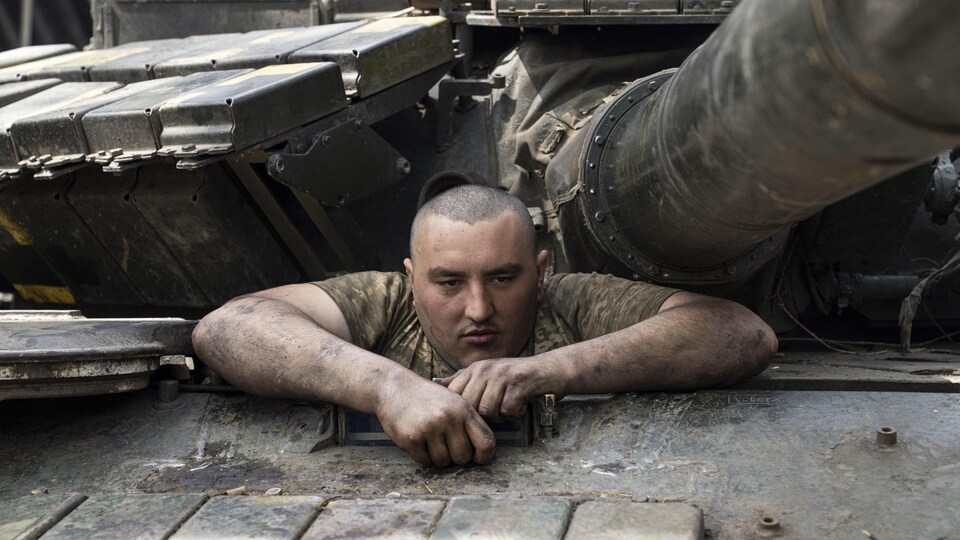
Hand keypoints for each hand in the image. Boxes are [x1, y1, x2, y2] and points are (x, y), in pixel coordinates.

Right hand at [376, 377, 495, 466]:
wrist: (394, 387)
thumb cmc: (427, 397)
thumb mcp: (454, 401)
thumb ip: (469, 422)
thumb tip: (484, 452)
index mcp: (464, 409)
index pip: (486, 442)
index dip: (485, 456)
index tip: (478, 459)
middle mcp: (449, 418)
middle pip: (463, 457)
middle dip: (455, 457)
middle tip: (446, 446)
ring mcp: (430, 428)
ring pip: (443, 462)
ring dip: (437, 457)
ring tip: (430, 440)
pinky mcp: (411, 438)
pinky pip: (424, 461)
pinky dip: (422, 455)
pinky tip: (418, 440)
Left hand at [440, 358, 556, 423]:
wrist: (551, 370)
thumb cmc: (517, 377)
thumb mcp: (488, 374)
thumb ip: (465, 380)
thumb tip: (439, 386)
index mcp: (475, 368)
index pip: (455, 394)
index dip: (462, 411)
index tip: (474, 416)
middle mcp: (486, 369)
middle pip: (470, 405)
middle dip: (482, 416)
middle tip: (497, 412)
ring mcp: (502, 375)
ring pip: (487, 410)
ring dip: (500, 416)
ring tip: (509, 408)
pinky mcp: (519, 383)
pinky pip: (507, 410)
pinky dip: (515, 413)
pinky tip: (521, 405)